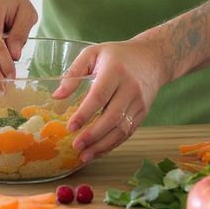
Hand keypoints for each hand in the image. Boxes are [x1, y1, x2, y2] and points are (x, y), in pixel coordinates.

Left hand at [51, 39, 167, 162]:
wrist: (152, 58)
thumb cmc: (118, 55)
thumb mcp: (93, 53)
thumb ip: (74, 72)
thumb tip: (57, 96)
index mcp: (115, 71)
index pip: (99, 96)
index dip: (85, 113)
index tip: (71, 127)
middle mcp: (130, 88)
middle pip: (112, 117)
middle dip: (93, 135)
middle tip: (75, 145)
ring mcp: (139, 102)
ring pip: (121, 129)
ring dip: (102, 145)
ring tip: (84, 156)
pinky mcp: (143, 113)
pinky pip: (128, 132)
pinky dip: (112, 144)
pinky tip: (98, 151)